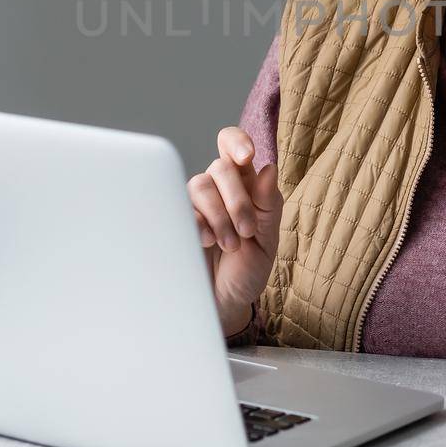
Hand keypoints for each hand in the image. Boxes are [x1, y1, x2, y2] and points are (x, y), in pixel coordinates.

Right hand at [185, 127, 282, 335]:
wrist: (223, 304)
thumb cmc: (247, 269)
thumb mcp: (267, 240)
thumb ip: (269, 205)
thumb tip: (268, 168)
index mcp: (243, 185)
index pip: (233, 146)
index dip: (237, 142)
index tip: (247, 157)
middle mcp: (217, 189)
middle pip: (220, 166)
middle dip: (238, 200)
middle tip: (247, 231)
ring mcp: (194, 205)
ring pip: (200, 185)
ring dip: (220, 216)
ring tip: (230, 244)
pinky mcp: (176, 221)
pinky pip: (180, 207)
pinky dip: (198, 223)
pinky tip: (206, 241)